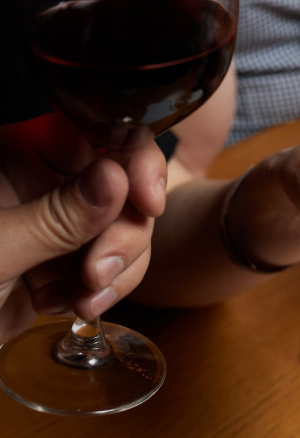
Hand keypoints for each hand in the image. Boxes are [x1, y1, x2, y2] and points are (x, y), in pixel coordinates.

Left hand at [0, 114, 166, 342]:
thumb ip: (54, 218)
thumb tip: (116, 177)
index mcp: (11, 157)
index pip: (91, 130)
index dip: (131, 157)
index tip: (147, 199)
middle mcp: (36, 182)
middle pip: (122, 182)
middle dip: (124, 230)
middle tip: (100, 270)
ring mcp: (51, 224)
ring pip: (124, 226)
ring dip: (118, 266)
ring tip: (86, 299)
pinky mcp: (61, 263)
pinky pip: (112, 264)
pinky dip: (105, 289)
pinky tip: (72, 308)